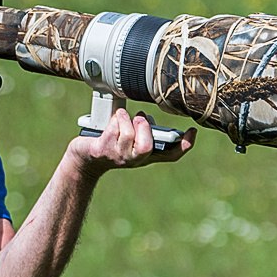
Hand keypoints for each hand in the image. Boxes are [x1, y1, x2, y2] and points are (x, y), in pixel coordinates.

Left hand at [67, 109, 195, 177]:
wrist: (85, 158)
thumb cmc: (111, 144)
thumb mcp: (131, 139)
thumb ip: (144, 130)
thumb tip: (148, 118)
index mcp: (147, 155)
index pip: (171, 154)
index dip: (184, 144)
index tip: (192, 131)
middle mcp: (135, 160)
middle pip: (147, 147)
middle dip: (143, 127)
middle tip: (139, 118)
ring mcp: (118, 157)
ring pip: (127, 134)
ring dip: (125, 119)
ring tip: (122, 116)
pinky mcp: (101, 151)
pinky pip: (112, 130)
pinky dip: (114, 120)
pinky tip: (110, 121)